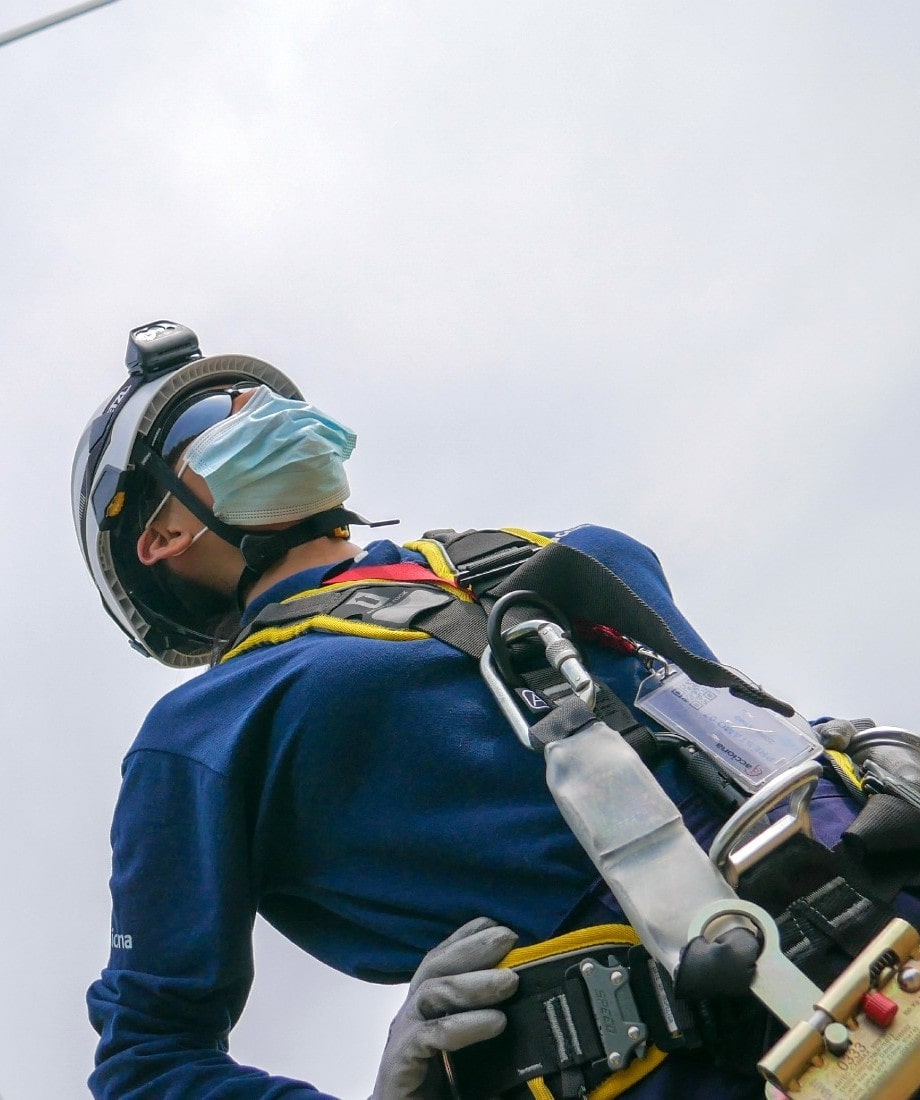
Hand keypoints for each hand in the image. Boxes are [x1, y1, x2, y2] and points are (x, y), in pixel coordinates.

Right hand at [371, 917, 518, 1099]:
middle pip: (436, 965)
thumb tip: (541, 1011)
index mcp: (428, 1007)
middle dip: (472, 947)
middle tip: (508, 937)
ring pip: (433, 992)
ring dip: (472, 982)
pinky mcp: (399, 1064)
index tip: (500, 922)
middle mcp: (413, 1015)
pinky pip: (430, 1035)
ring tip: (510, 981)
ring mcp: (404, 1037)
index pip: (444, 959)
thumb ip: (497, 1027)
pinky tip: (495, 1023)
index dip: (468, 937)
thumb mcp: (476, 1057)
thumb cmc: (443, 1091)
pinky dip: (463, 1025)